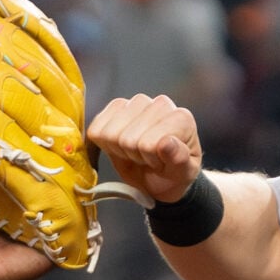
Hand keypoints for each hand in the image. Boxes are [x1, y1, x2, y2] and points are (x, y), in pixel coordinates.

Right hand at [87, 94, 202, 204]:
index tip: (160, 162)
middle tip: (148, 159)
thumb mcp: (183, 173)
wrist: (161, 176)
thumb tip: (167, 143)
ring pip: (109, 133)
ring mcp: (136, 103)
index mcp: (181, 119)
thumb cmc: (173, 173)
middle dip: (135, 155)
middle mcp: (160, 104)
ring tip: (137, 153)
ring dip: (120, 150)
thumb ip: (179, 159)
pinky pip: (96, 129)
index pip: (148, 143)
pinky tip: (122, 146)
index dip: (150, 159)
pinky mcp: (116, 107)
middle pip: (127, 139)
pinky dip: (105, 145)